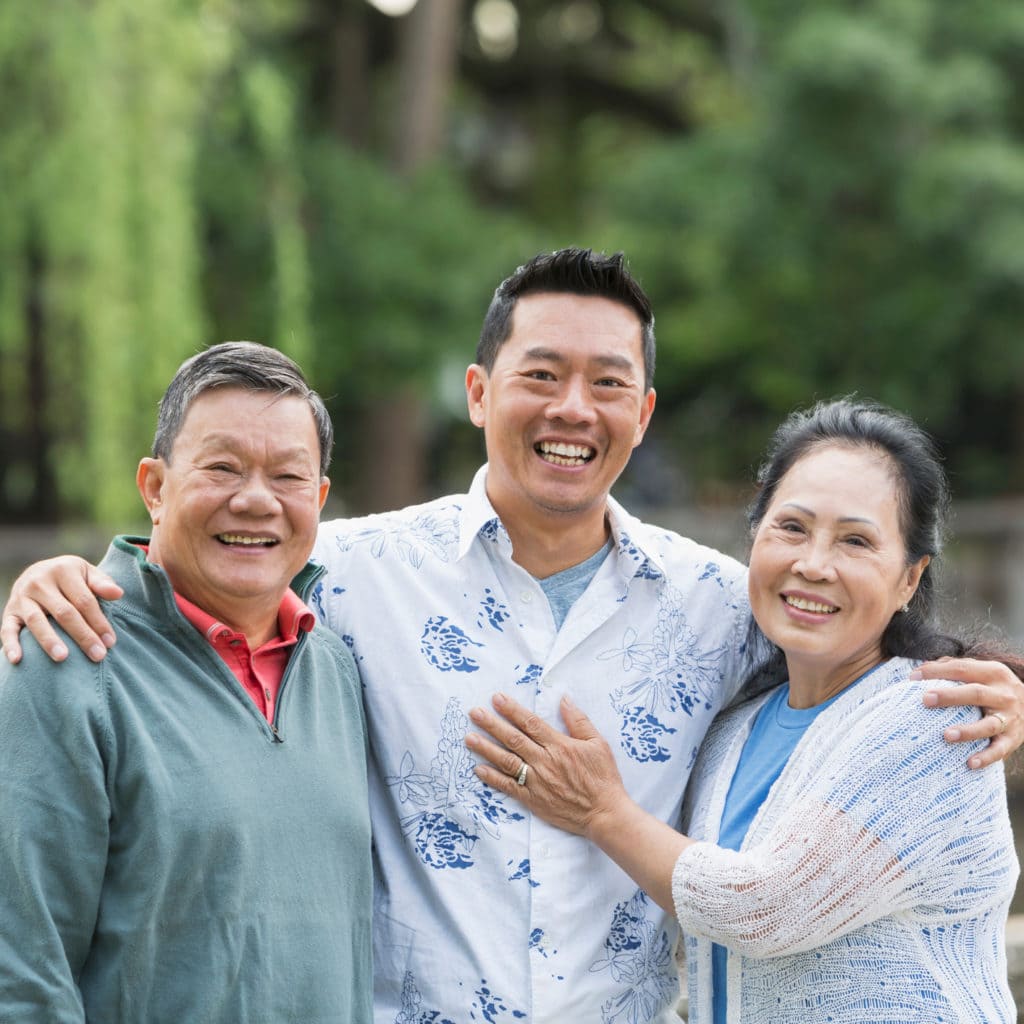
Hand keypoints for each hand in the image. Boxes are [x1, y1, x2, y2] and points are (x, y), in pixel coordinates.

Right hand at [1, 557, 121, 664]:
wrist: (38, 572)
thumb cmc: (72, 578)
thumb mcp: (88, 573)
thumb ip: (102, 584)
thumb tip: (118, 594)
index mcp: (63, 570)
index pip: (84, 600)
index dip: (99, 622)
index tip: (110, 642)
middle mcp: (39, 582)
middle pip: (64, 612)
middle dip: (82, 635)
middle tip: (98, 655)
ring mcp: (22, 597)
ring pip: (36, 621)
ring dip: (49, 640)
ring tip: (63, 658)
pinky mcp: (9, 611)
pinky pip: (7, 629)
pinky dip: (11, 644)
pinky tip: (17, 660)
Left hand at [465, 692, 627, 839]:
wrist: (604, 813)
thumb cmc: (603, 778)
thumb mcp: (598, 743)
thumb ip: (578, 721)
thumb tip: (564, 700)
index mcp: (559, 745)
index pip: (530, 723)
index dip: (512, 709)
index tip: (497, 699)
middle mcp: (544, 761)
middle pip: (513, 738)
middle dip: (492, 724)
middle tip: (474, 713)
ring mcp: (536, 781)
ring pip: (506, 761)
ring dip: (486, 748)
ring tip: (469, 738)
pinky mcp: (533, 800)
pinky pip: (508, 787)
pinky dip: (492, 778)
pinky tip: (478, 769)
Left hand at [915, 658, 1023, 768]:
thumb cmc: (993, 686)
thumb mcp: (981, 671)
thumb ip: (954, 667)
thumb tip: (921, 669)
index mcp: (993, 673)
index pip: (962, 669)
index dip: (937, 672)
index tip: (913, 678)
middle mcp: (1004, 694)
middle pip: (976, 693)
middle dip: (950, 696)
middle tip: (925, 699)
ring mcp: (1010, 718)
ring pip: (989, 725)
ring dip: (968, 731)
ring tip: (946, 735)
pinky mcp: (1014, 739)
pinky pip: (1000, 750)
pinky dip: (986, 757)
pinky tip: (969, 763)